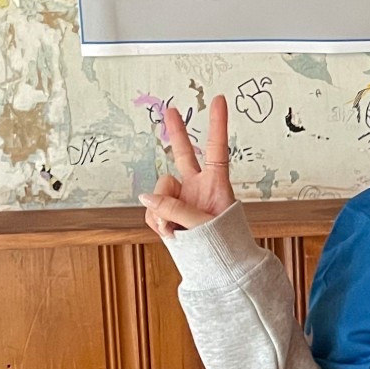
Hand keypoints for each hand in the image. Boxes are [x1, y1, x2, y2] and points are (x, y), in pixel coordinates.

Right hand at [139, 97, 235, 236]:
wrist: (216, 269)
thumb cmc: (222, 245)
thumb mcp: (203, 226)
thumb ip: (175, 209)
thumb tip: (147, 198)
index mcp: (216, 184)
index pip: (216, 149)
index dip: (217, 124)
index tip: (220, 99)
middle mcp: (197, 187)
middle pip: (183, 154)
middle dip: (176, 132)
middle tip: (170, 108)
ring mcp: (181, 198)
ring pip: (159, 190)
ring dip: (161, 209)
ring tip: (175, 229)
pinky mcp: (166, 212)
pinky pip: (151, 210)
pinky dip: (156, 222)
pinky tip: (170, 233)